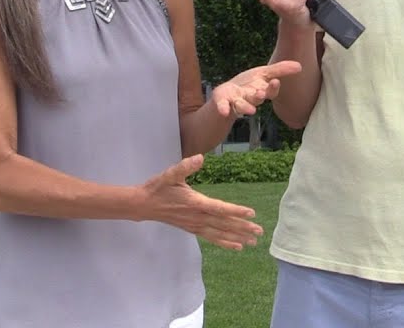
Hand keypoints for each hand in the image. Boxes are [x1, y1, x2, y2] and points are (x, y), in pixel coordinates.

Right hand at [139, 154, 263, 249]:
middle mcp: (197, 217)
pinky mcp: (192, 229)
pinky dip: (225, 242)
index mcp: (195, 203)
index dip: (235, 211)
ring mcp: (195, 225)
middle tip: (259, 231)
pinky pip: (211, 237)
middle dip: (242, 227)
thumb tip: (199, 158)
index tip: (251, 213)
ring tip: (253, 241)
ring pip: (219, 233)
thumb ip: (185, 166)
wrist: (144, 205)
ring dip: (237, 237)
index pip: (219, 208)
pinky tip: (237, 246)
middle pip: (223, 223)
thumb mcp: (170, 174)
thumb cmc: (158, 187)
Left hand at [208, 60, 302, 117]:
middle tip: (261, 94)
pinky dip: (223, 109)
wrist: (228, 93)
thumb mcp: (264, 73)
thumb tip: (300, 66)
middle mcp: (250, 98)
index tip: (275, 82)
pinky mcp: (223, 101)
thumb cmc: (249, 83)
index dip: (272, 88)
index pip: (270, 91)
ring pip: (242, 105)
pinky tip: (223, 111)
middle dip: (259, 97)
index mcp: (261, 90)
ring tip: (250, 110)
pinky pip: (223, 106)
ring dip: (245, 107)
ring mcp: (236, 100)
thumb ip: (280, 70)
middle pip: (256, 99)